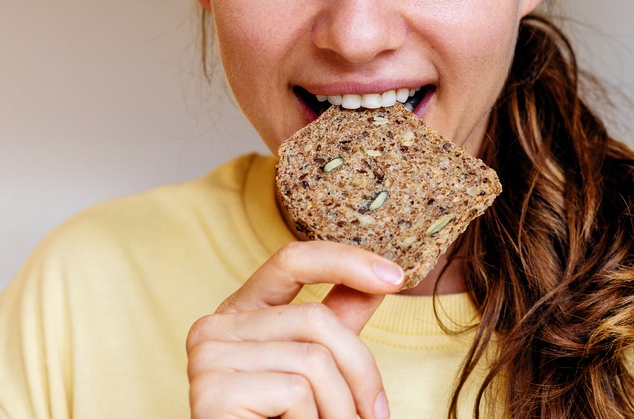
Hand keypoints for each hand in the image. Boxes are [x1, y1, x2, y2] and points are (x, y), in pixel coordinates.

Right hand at [186, 240, 404, 417]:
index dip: (345, 260)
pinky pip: (295, 391)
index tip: (395, 276)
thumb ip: (340, 324)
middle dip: (361, 372)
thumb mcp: (319, 368)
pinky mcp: (212, 390)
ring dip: (340, 408)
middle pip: (316, 319)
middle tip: (373, 415)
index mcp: (241, 312)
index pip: (292, 261)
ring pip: (313, 359)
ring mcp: (208, 356)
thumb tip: (383, 279)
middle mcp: (215, 326)